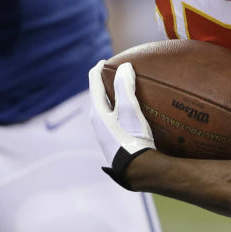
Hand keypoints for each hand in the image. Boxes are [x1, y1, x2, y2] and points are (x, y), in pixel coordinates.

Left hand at [88, 60, 155, 189]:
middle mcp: (97, 122)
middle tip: (118, 73)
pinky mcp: (114, 142)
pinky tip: (134, 114)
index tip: (106, 61)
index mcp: (97, 112)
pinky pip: (114, 119)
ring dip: (114, 97)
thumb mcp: (129, 110)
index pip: (94, 83)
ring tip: (127, 91)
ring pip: (106, 108)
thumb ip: (124, 86)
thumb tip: (124, 66)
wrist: (136, 170)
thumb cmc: (131, 138)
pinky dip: (120, 110)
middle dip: (107, 83)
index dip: (99, 69)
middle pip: (99, 96)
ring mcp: (105, 134)